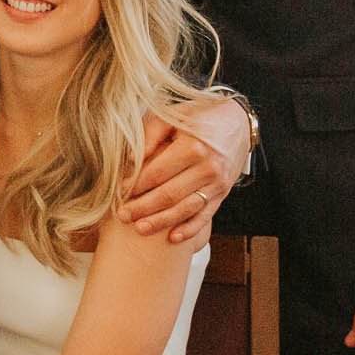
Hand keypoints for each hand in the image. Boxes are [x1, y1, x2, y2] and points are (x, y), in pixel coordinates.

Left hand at [117, 97, 247, 241]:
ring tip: (140, 229)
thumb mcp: (172, 116)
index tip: (118, 192)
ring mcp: (217, 184)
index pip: (157, 173)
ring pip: (186, 209)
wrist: (237, 123)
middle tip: (122, 215)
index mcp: (193, 147)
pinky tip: (173, 238)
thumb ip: (149, 135)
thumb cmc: (198, 118)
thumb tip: (130, 161)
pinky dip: (190, 229)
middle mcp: (208, 168)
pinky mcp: (222, 194)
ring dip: (162, 221)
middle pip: (170, 194)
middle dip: (143, 207)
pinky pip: (206, 216)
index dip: (135, 184)